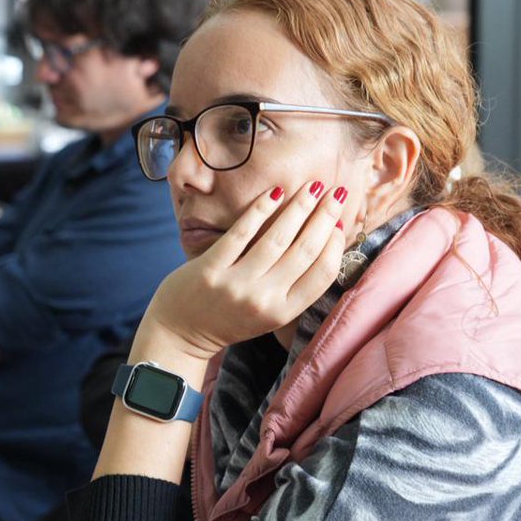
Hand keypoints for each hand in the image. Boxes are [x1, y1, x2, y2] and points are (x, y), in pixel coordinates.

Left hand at [144, 181, 346, 359]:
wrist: (180, 333)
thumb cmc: (229, 318)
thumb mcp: (268, 313)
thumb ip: (292, 286)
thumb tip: (325, 242)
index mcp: (282, 313)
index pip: (322, 274)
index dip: (335, 244)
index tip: (340, 221)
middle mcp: (262, 300)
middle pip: (304, 252)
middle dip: (324, 217)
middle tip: (336, 192)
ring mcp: (235, 284)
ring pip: (277, 239)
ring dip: (299, 208)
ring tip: (311, 187)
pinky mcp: (210, 270)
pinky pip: (240, 234)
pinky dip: (260, 210)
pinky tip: (274, 193)